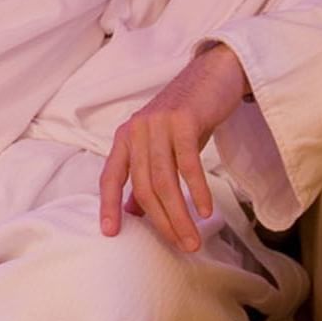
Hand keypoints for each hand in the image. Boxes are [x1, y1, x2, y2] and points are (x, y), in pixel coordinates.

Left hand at [98, 44, 247, 252]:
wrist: (213, 74)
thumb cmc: (187, 116)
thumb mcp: (162, 146)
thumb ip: (147, 175)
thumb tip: (135, 213)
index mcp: (125, 138)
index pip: (110, 177)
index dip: (108, 206)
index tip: (110, 233)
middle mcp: (136, 131)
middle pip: (142, 185)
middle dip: (161, 221)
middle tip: (181, 246)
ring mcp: (157, 124)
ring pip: (163, 179)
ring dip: (179, 214)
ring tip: (192, 239)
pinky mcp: (183, 119)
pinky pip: (187, 163)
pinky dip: (196, 190)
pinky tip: (205, 210)